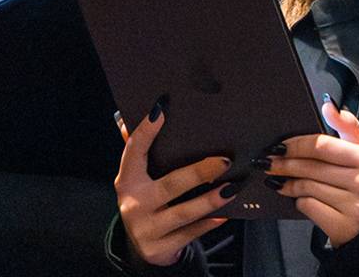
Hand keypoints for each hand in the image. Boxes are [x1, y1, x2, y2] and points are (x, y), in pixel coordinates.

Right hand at [113, 101, 232, 266]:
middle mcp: (133, 204)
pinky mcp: (159, 248)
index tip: (161, 108)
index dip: (146, 130)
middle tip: (225, 160)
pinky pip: (189, 234)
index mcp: (127, 181)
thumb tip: (143, 111)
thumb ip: (141, 151)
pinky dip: (207, 224)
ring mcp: (146, 229)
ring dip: (209, 200)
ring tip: (232, 188)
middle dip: (199, 172)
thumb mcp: (139, 180)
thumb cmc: (147, 203)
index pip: (134, 151)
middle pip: (169, 185)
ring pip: (182, 213)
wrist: (142, 249)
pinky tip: (224, 214)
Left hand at [268, 101, 358, 243]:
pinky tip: (295, 196)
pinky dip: (298, 201)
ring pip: (307, 188)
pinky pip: (309, 207)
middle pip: (311, 167)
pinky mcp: (343, 225)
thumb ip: (345, 125)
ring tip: (275, 178)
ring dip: (286, 182)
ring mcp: (355, 206)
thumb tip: (328, 105)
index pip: (323, 145)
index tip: (279, 145)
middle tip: (267, 161)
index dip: (296, 144)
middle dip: (284, 163)